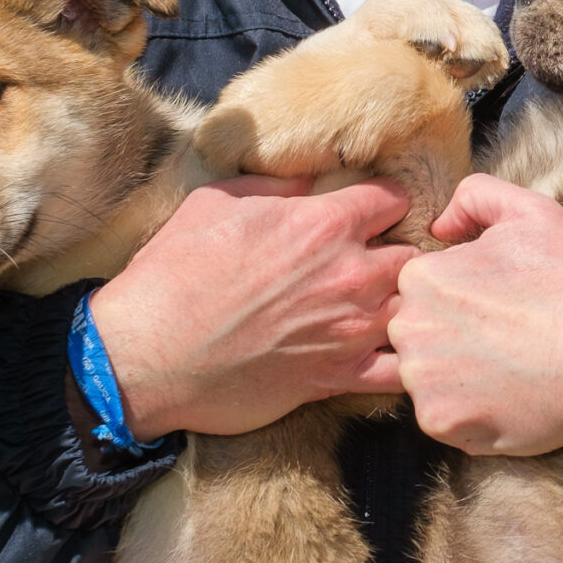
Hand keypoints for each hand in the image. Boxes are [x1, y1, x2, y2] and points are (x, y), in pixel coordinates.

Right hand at [91, 176, 415, 439]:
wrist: (146, 353)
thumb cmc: (173, 272)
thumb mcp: (216, 201)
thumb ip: (276, 187)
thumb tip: (307, 183)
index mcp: (324, 223)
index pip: (395, 198)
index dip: (385, 203)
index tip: (372, 214)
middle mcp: (349, 274)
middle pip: (415, 256)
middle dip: (402, 256)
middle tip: (378, 265)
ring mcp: (349, 330)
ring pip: (416, 311)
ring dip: (405, 308)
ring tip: (385, 310)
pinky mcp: (337, 378)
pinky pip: (400, 374)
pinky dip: (404, 364)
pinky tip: (387, 356)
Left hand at [389, 174, 562, 455]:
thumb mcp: (530, 211)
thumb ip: (474, 198)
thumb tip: (439, 227)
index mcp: (422, 276)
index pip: (421, 290)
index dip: (462, 296)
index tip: (500, 305)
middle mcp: (410, 328)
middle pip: (417, 334)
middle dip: (451, 335)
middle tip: (507, 337)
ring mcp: (423, 380)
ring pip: (427, 377)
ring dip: (457, 376)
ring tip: (509, 367)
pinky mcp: (441, 422)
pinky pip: (441, 417)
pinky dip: (469, 412)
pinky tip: (509, 395)